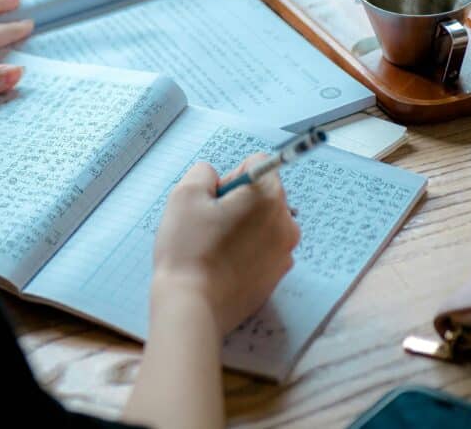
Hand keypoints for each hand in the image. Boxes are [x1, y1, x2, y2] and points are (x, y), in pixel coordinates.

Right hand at [151, 154, 299, 336]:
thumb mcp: (184, 195)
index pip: (256, 164)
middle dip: (236, 202)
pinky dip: (244, 250)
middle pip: (262, 195)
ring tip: (212, 246)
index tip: (213, 200)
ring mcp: (284, 253)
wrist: (193, 305)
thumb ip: (204, 172)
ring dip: (240, 227)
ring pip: (260, 223)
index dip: (229, 177)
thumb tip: (215, 177)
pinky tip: (221, 264)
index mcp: (268, 197)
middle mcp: (286, 223)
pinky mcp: (276, 276)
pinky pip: (261, 249)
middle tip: (208, 223)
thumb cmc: (188, 249)